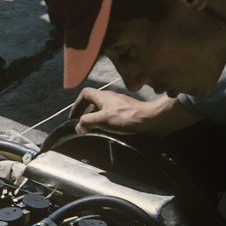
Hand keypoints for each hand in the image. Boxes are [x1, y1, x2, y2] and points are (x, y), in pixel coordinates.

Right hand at [70, 89, 200, 136]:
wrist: (151, 119)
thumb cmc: (127, 117)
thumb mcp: (102, 119)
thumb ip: (87, 122)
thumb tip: (78, 127)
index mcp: (103, 96)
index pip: (85, 94)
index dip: (77, 104)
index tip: (74, 117)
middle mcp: (111, 98)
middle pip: (94, 102)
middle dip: (86, 113)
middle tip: (82, 125)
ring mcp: (121, 104)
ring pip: (103, 108)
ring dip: (96, 118)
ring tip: (94, 129)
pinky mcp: (128, 112)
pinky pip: (113, 114)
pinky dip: (107, 121)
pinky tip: (109, 131)